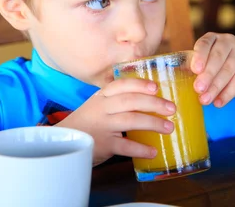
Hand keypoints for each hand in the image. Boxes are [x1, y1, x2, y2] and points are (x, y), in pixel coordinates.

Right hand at [56, 78, 175, 165]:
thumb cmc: (88, 122)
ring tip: (169, 128)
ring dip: (153, 123)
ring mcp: (102, 126)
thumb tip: (150, 99)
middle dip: (154, 104)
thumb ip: (117, 101)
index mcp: (102, 96)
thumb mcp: (98, 105)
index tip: (156, 87)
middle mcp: (102, 108)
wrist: (62, 142)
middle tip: (172, 109)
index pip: (122, 85)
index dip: (140, 85)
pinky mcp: (103, 145)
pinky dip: (141, 148)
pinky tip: (153, 151)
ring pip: (131, 121)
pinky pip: (126, 146)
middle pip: (131, 101)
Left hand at [191, 32, 234, 107]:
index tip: (195, 70)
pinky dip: (227, 94)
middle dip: (207, 75)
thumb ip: (192, 66)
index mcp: (212, 38)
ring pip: (228, 70)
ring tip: (205, 100)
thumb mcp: (206, 62)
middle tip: (198, 89)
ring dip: (215, 87)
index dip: (200, 56)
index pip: (204, 43)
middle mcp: (228, 41)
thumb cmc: (220, 66)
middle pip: (217, 58)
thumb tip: (173, 72)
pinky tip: (218, 103)